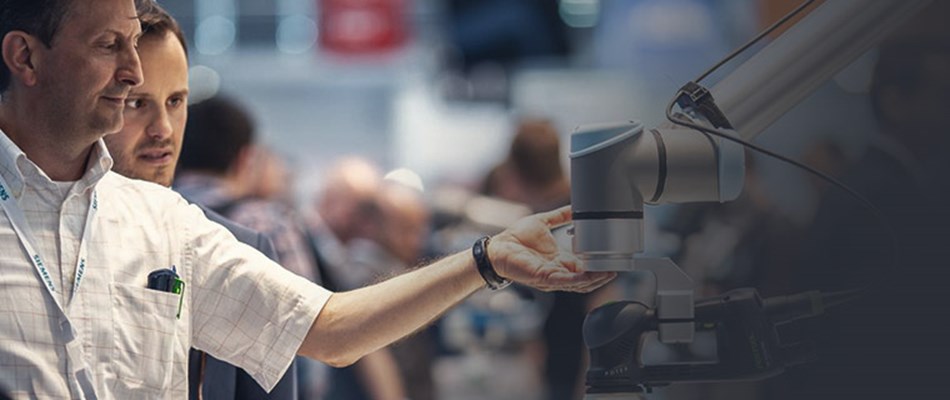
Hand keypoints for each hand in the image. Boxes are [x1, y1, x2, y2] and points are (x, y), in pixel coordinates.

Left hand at [488, 206, 615, 291]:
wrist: (497, 247)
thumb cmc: (515, 238)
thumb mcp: (544, 222)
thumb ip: (559, 216)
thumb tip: (574, 207)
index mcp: (560, 260)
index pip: (585, 265)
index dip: (600, 263)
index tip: (614, 256)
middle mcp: (559, 271)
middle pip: (587, 278)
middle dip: (603, 274)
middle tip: (619, 266)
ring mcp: (552, 277)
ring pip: (580, 283)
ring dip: (596, 278)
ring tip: (610, 271)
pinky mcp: (544, 278)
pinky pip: (565, 280)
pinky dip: (580, 278)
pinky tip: (591, 274)